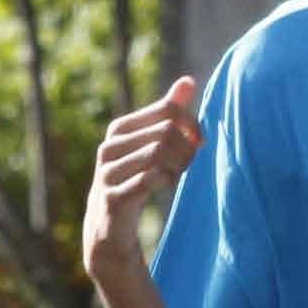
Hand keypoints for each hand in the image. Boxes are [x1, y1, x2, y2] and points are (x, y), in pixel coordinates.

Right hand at [83, 77, 202, 289]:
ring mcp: (108, 172)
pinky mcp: (112, 198)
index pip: (167, 109)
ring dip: (179, 163)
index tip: (199, 141)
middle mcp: (109, 147)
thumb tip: (188, 81)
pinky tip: (168, 184)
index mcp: (119, 129)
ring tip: (179, 173)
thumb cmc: (135, 178)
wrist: (109, 226)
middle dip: (187, 146)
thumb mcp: (149, 143)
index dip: (191, 123)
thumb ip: (167, 112)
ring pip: (158, 152)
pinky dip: (167, 180)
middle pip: (166, 131)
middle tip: (191, 162)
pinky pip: (149, 179)